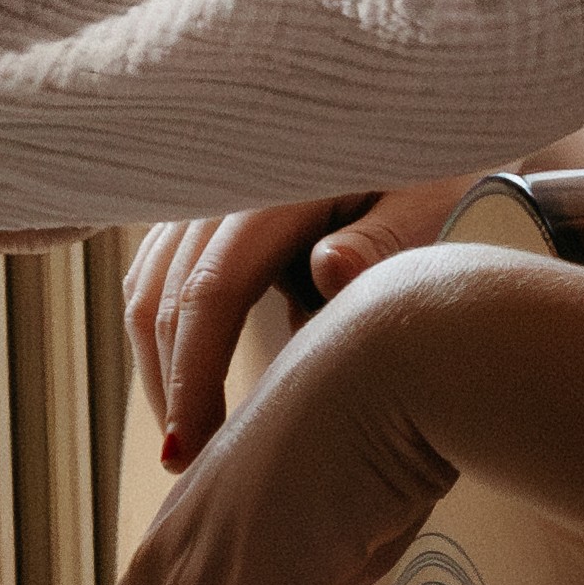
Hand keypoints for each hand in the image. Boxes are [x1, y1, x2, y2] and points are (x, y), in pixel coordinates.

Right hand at [124, 180, 482, 461]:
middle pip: (164, 290)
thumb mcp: (430, 200)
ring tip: (187, 433)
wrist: (422, 121)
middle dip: (168, 383)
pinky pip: (162, 265)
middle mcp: (229, 176)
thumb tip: (327, 272)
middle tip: (188, 463)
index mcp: (279, 178)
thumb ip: (382, 240)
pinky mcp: (207, 201)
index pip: (212, 285)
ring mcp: (210, 185)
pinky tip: (193, 376)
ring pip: (149, 280)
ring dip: (160, 360)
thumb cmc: (434, 168)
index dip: (193, 373)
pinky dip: (168, 326)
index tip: (195, 446)